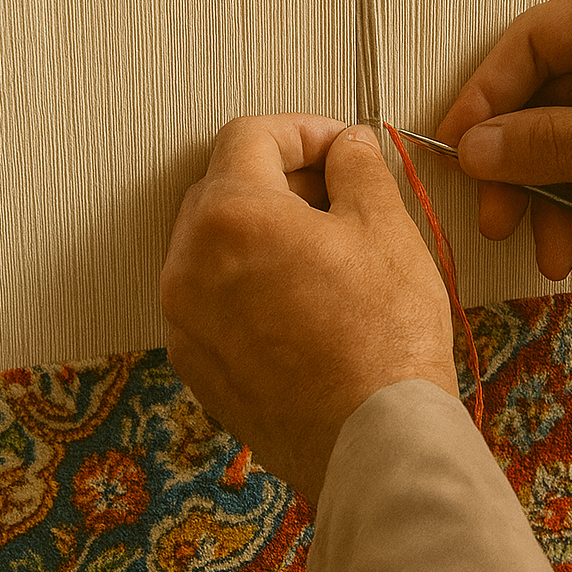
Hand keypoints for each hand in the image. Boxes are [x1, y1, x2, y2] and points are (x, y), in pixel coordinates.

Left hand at [160, 114, 456, 505]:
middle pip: (221, 188)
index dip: (301, 130)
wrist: (374, 441)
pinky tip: (305, 305)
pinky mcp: (197, 365)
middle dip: (278, 180)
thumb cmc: (384, 340)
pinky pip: (212, 301)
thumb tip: (347, 146)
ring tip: (326, 256)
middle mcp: (188, 265)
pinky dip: (249, 286)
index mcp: (229, 216)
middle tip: (338, 198)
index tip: (338, 149)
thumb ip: (358, 168)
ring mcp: (186, 320)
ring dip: (261, 234)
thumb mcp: (386, 229)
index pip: (248, 136)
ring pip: (212, 247)